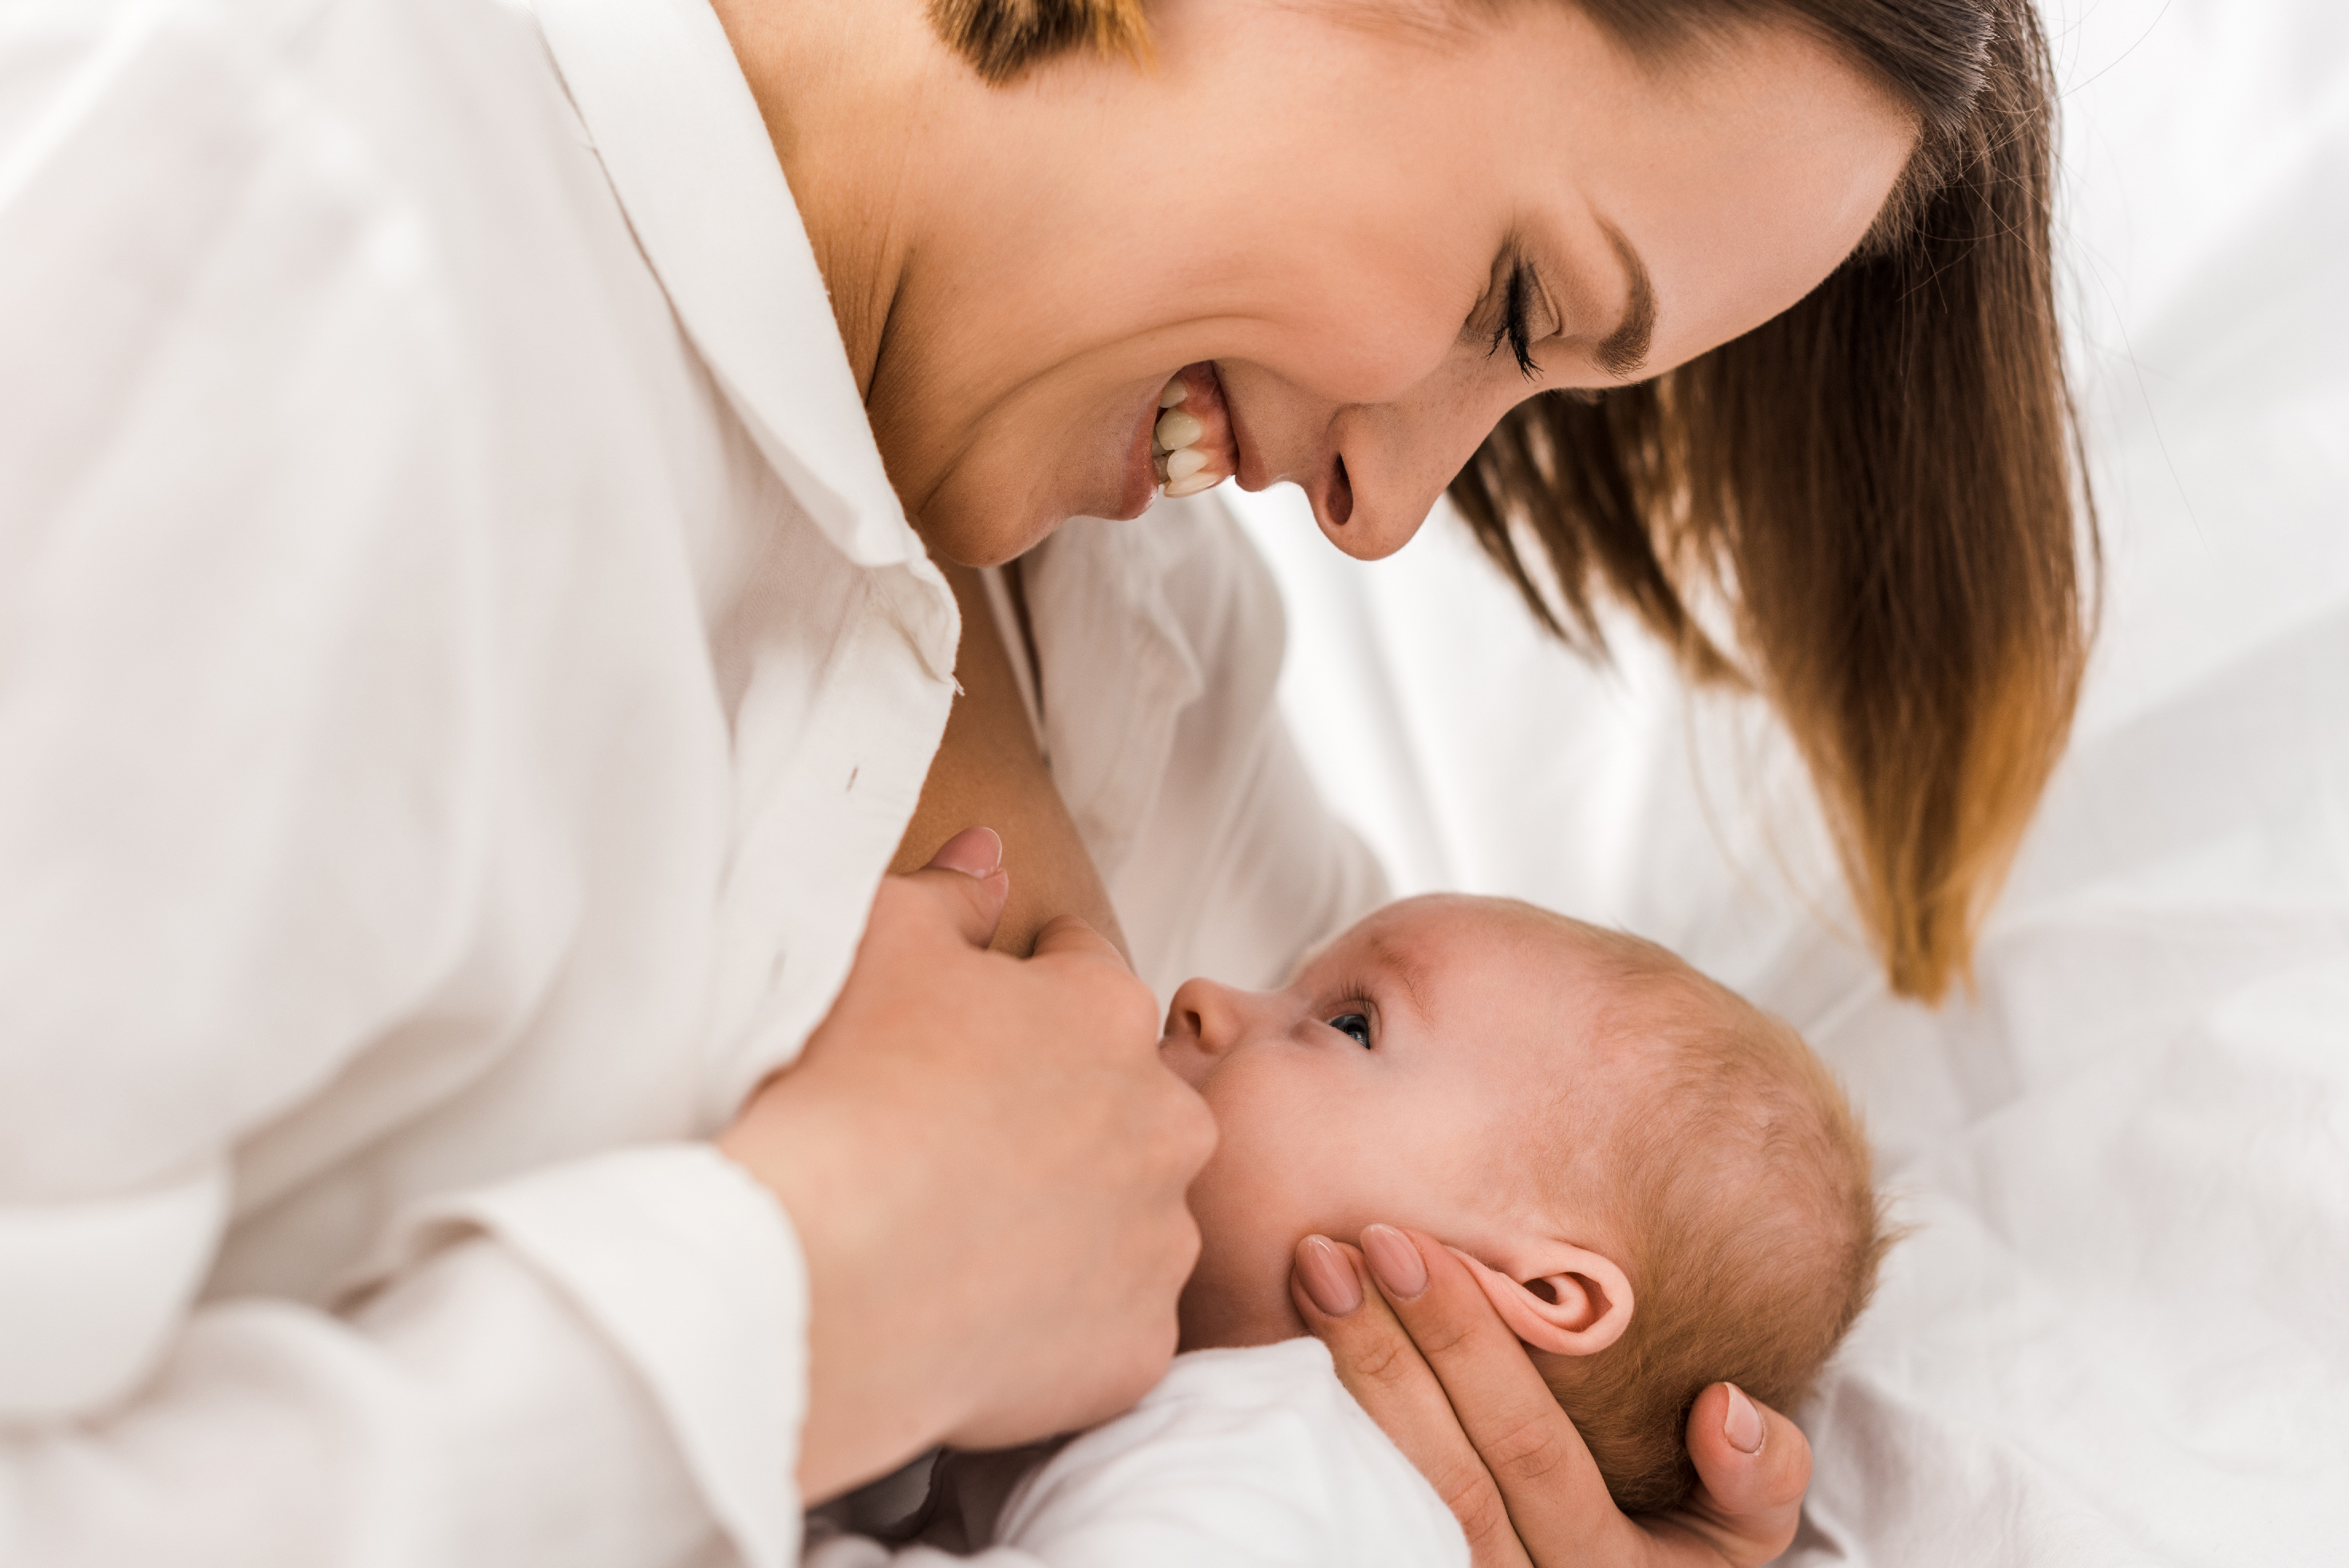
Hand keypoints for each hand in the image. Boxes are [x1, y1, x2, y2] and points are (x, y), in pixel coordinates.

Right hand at [720, 828, 1216, 1502]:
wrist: (831, 1273)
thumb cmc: (851, 1091)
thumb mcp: (880, 941)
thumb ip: (949, 891)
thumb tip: (990, 855)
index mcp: (1108, 1012)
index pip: (1084, 973)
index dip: (1024, 992)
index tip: (971, 1028)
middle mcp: (1165, 1120)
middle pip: (1125, 1101)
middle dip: (1066, 1110)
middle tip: (970, 1141)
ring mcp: (1161, 1239)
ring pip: (1133, 1214)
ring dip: (1076, 1217)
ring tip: (975, 1236)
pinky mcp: (1141, 1345)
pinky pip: (1114, 1323)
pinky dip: (1066, 1320)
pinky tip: (990, 1314)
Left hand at [1292, 1227, 1809, 1567]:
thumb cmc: (1682, 1552)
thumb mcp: (1744, 1535)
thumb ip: (1758, 1475)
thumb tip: (1721, 1407)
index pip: (1529, 1449)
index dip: (1467, 1346)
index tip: (1413, 1247)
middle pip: (1441, 1470)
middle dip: (1383, 1350)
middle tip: (1334, 1248)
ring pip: (1383, 1499)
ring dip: (1344, 1379)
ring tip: (1310, 1278)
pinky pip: (1349, 1524)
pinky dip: (1317, 1438)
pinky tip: (1283, 1356)